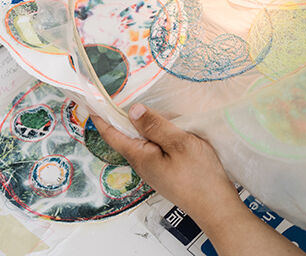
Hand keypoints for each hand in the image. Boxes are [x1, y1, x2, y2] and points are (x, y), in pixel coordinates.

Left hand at [91, 104, 244, 227]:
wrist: (216, 206)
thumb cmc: (199, 175)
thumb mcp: (179, 143)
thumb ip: (155, 126)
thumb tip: (132, 110)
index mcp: (140, 156)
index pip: (113, 134)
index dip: (100, 118)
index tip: (90, 104)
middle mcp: (143, 164)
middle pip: (128, 136)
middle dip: (126, 118)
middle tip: (125, 99)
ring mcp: (155, 169)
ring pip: (144, 141)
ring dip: (147, 126)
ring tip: (155, 113)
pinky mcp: (166, 171)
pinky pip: (156, 148)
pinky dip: (159, 135)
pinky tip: (173, 130)